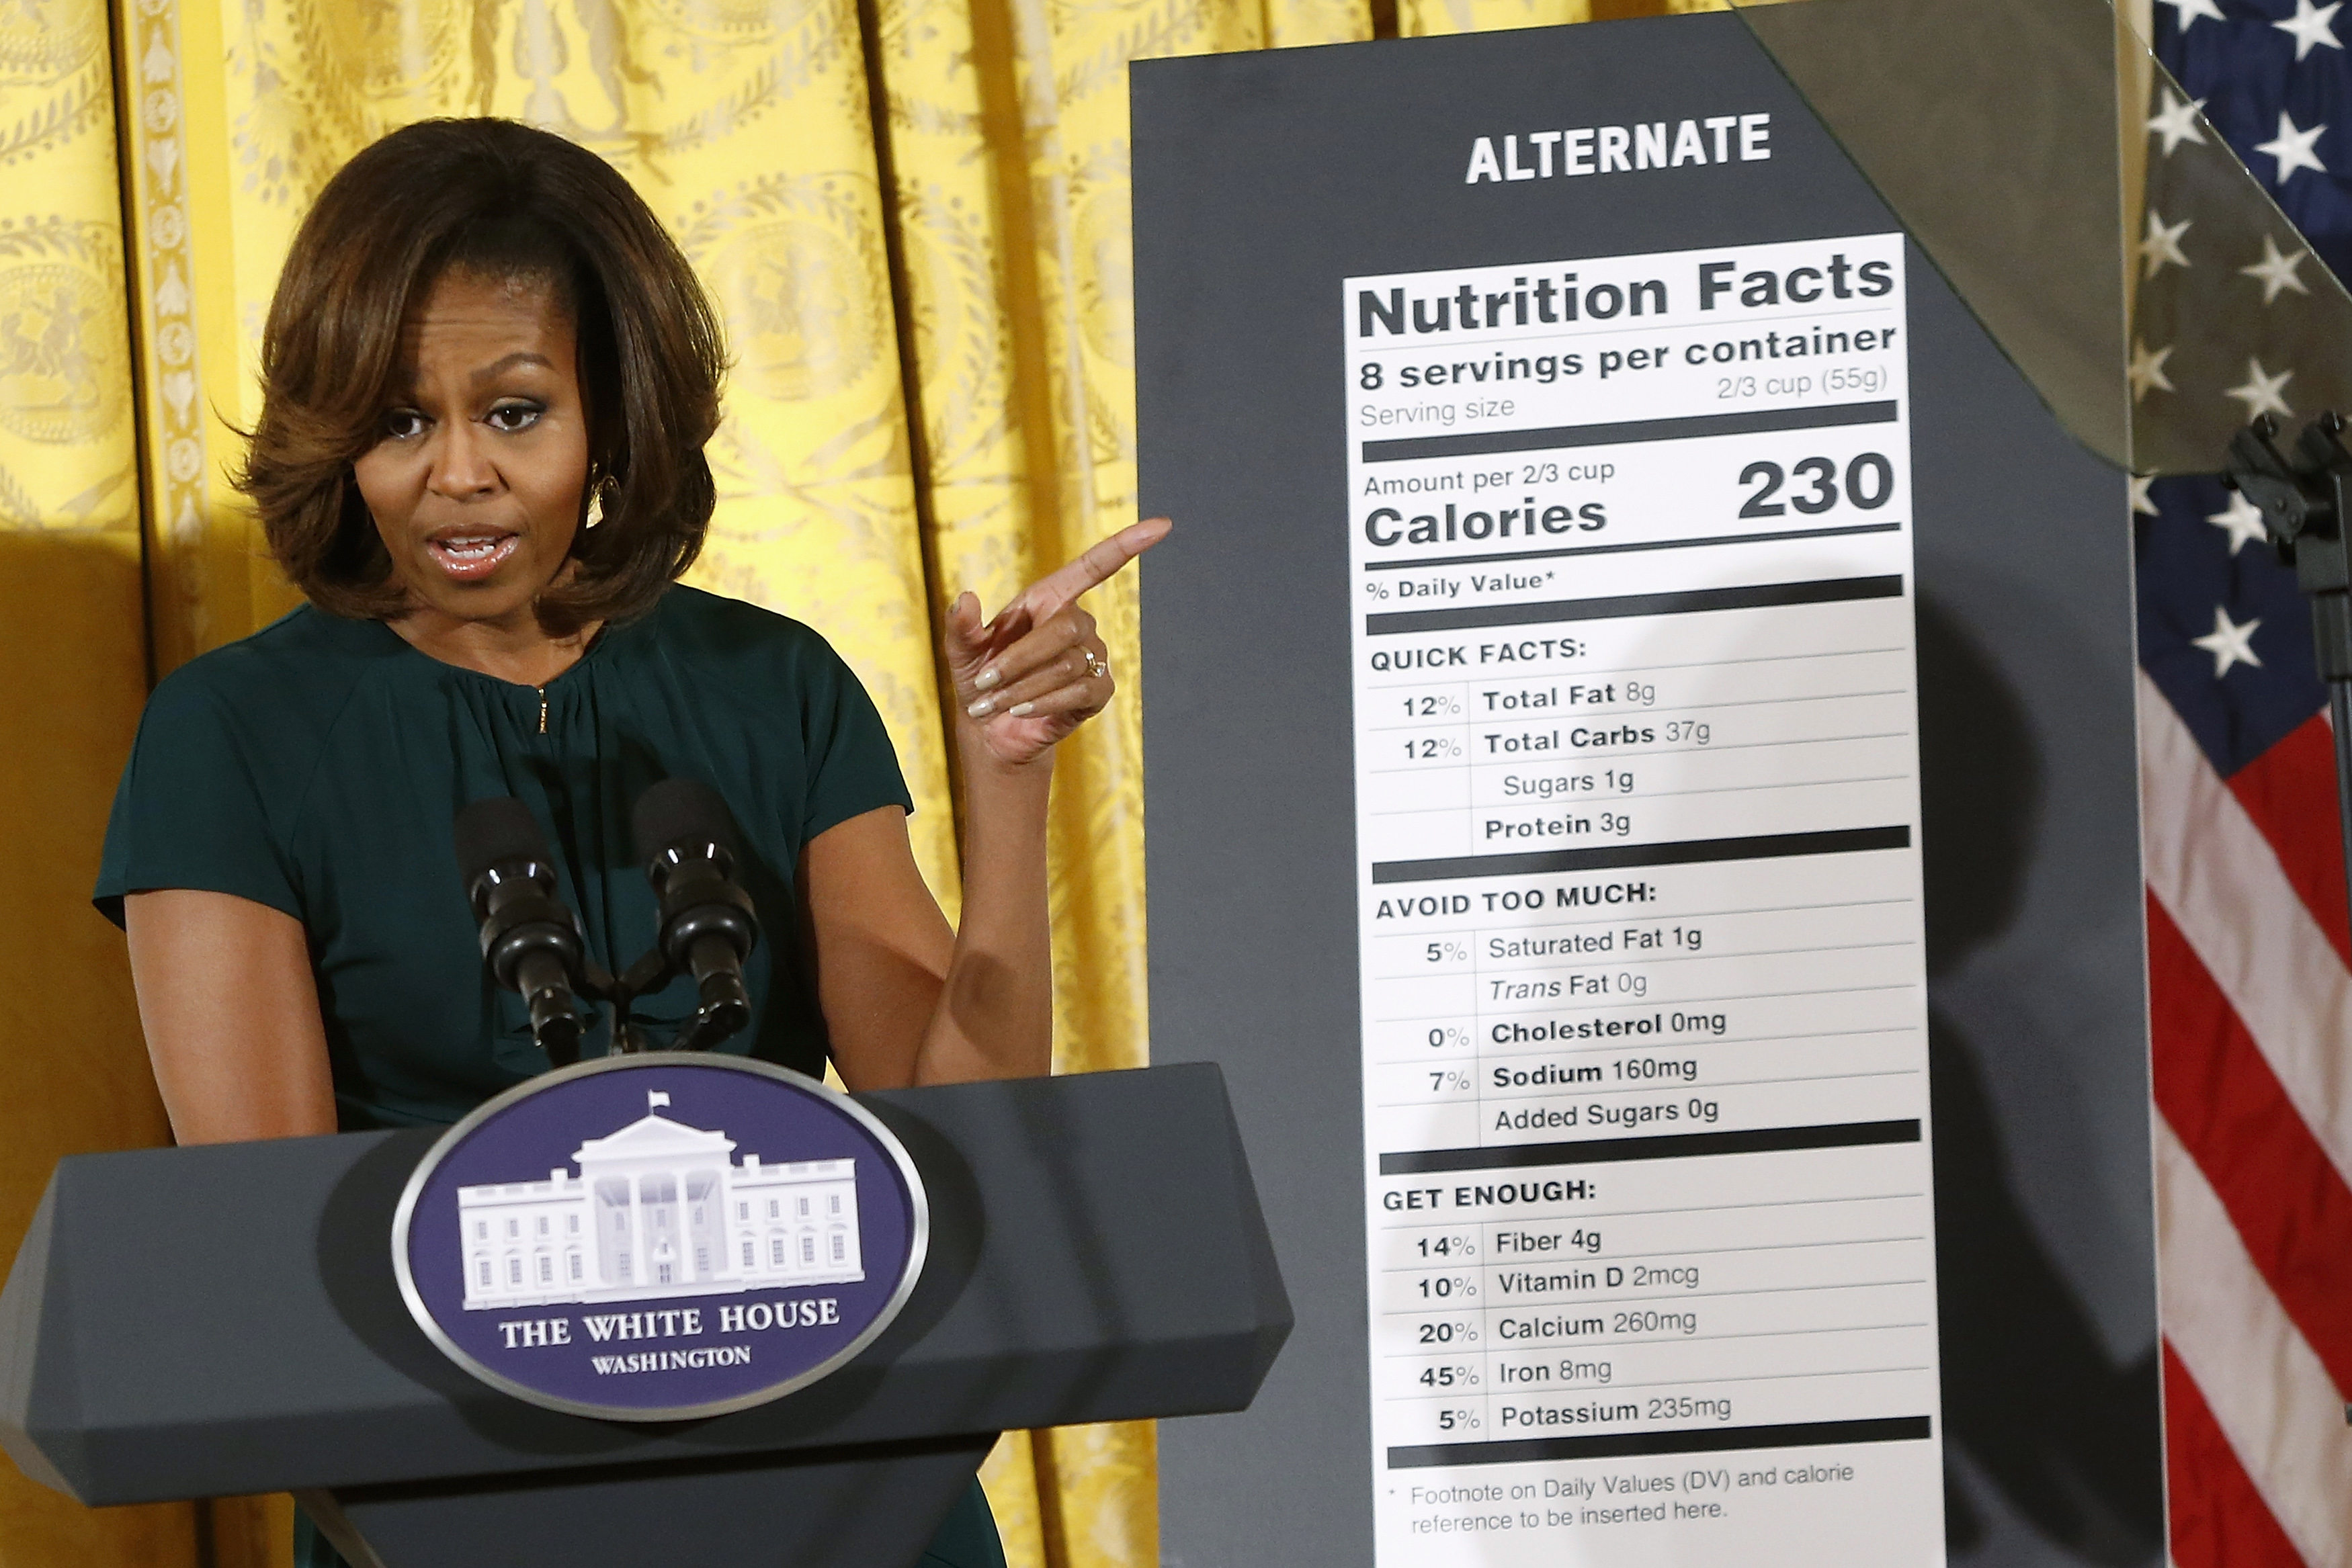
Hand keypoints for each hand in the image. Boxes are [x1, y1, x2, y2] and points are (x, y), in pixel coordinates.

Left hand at [944, 517, 1171, 768]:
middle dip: (1020, 658)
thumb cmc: (981, 680)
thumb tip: (965, 599)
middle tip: (985, 682)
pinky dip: (1044, 702)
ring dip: (1022, 687)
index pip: (1094, 567)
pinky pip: (1080, 691)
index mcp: (1049, 600)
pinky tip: (1021, 710)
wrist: (993, 728)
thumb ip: (962, 627)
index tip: (1163, 524)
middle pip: (1065, 627)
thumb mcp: (962, 652)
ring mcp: (1093, 657)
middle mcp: (1077, 623)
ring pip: (1067, 666)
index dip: (1127, 545)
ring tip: (992, 703)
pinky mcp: (1099, 691)